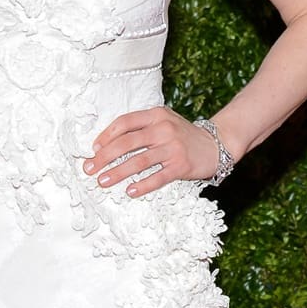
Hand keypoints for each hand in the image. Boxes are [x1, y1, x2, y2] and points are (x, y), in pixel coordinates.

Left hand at [83, 106, 219, 196]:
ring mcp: (173, 147)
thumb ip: (141, 128)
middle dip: (104, 157)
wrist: (216, 144)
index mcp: (155, 115)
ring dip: (117, 173)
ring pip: (139, 161)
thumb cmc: (182, 135)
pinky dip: (143, 185)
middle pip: (126, 143)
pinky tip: (130, 192)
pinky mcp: (181, 165)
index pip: (124, 123)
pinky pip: (158, 177)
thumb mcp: (163, 122)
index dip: (105, 137)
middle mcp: (163, 129)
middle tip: (90, 169)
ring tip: (103, 182)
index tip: (93, 150)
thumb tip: (108, 145)